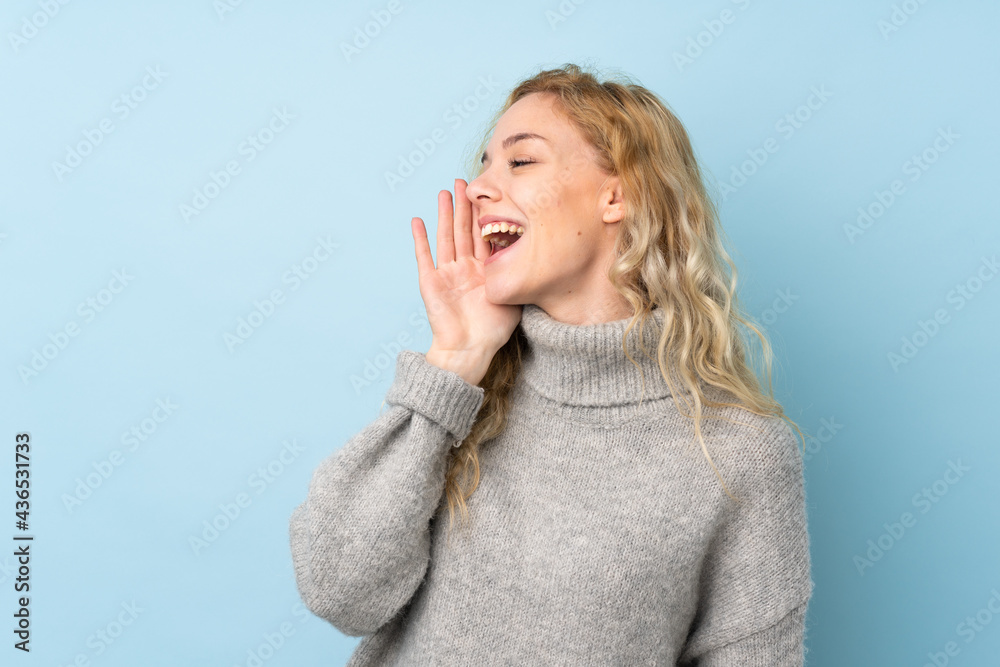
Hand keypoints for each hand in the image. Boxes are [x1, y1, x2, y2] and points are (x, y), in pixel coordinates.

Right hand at [411, 179, 522, 383]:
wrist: (469, 350)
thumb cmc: (492, 330)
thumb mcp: (514, 298)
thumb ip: (520, 278)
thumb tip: (540, 259)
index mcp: (484, 270)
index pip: (484, 235)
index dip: (485, 214)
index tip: (488, 193)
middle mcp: (465, 268)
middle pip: (464, 230)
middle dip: (464, 206)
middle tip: (464, 182)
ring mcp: (447, 273)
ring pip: (446, 237)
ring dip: (444, 215)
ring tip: (444, 192)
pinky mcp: (431, 282)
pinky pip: (424, 256)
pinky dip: (420, 239)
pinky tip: (418, 220)